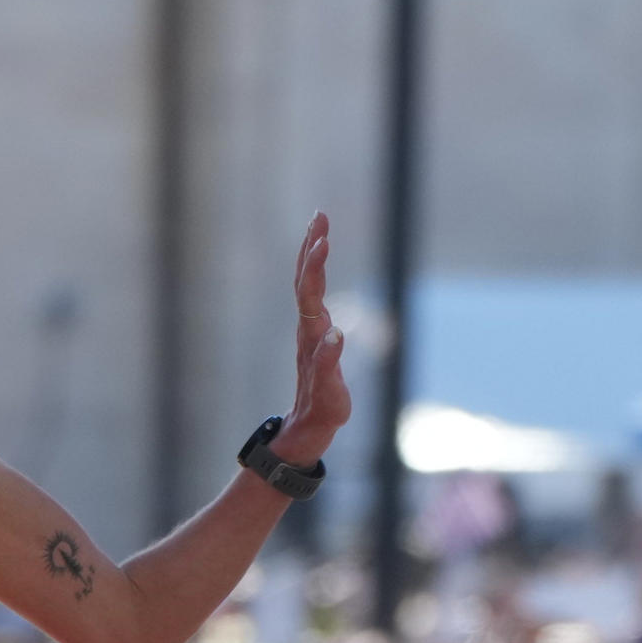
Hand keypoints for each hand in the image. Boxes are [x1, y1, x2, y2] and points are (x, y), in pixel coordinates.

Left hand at [270, 213, 351, 464]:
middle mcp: (308, 327)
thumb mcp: (330, 393)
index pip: (310, 293)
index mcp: (312, 336)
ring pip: (307, 284)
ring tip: (319, 226)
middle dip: (312, 246)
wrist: (307, 427)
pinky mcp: (315, 335)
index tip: (321, 239)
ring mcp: (310, 330)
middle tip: (321, 215)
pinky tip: (319, 259)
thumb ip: (330, 364)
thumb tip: (336, 334)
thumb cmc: (322, 411)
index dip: (314, 265)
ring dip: (312, 253)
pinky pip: (313, 295)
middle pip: (305, 279)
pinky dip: (316, 272)